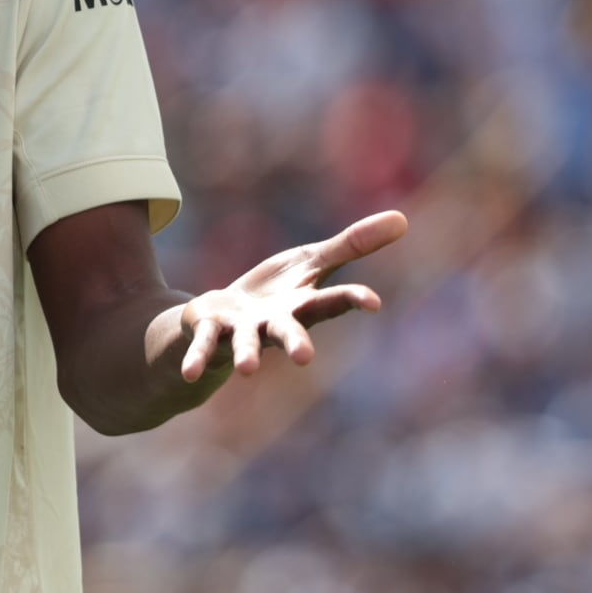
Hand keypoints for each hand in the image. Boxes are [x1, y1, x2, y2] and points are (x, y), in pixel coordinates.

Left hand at [174, 210, 407, 381]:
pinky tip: (188, 374)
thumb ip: (352, 246)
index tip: (373, 301)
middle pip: (288, 332)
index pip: (332, 301)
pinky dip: (197, 357)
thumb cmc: (276, 294)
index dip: (352, 299)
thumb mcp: (311, 263)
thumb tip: (403, 219)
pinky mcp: (210, 330)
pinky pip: (203, 345)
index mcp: (302, 305)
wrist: (226, 319)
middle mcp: (274, 324)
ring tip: (248, 370)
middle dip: (296, 343)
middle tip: (305, 358)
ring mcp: (242, 331)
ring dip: (247, 355)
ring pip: (246, 343)